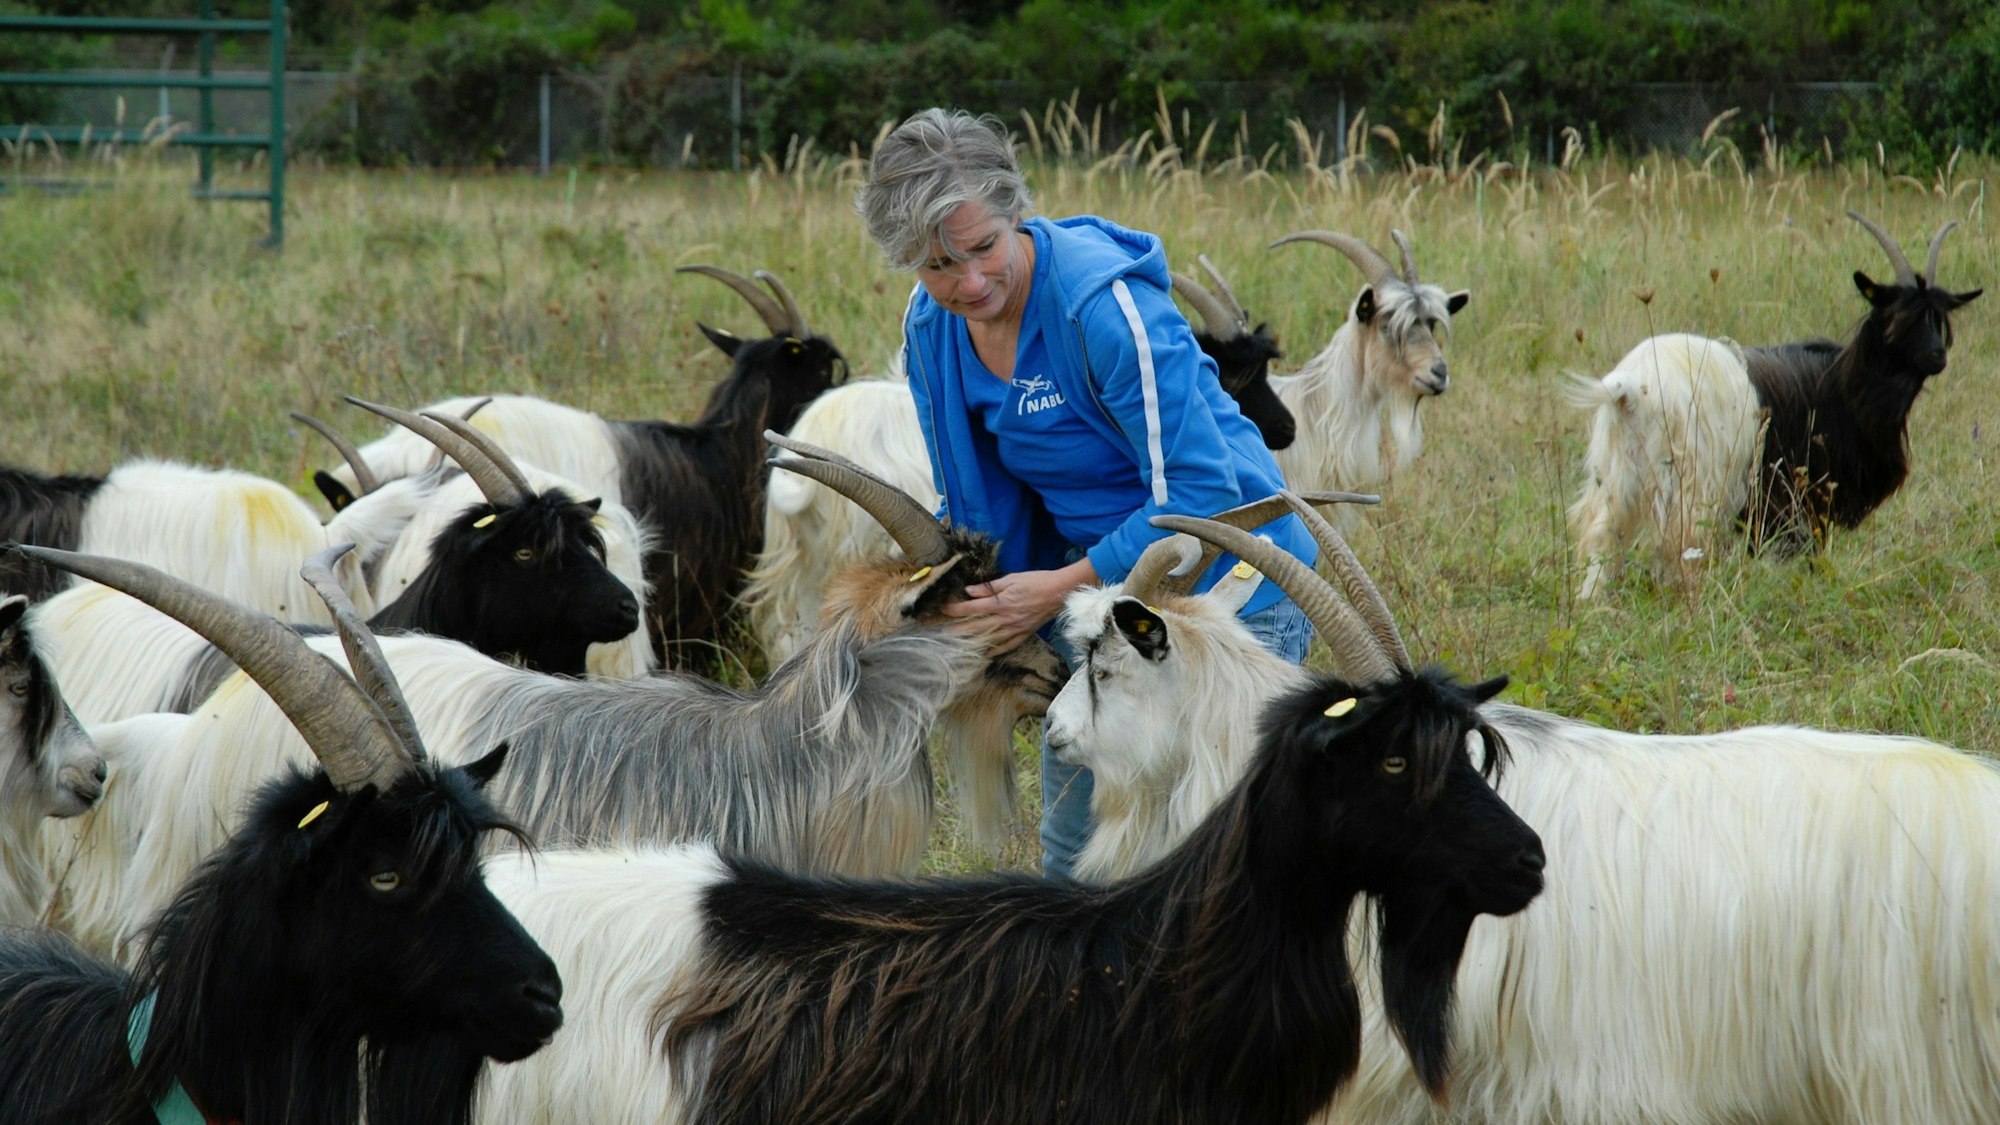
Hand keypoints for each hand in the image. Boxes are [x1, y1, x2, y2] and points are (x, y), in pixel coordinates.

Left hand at [940, 557, 1098, 654]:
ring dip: (973, 642)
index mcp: (1001, 603)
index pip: (972, 607)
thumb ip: (989, 587)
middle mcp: (1005, 619)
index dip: (956, 609)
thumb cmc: (1036, 581)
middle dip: (958, 630)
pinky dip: (995, 651)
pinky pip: (1006, 646)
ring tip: (958, 646)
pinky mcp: (1024, 634)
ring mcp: (1015, 629)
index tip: (943, 609)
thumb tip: (970, 591)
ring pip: (989, 639)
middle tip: (943, 634)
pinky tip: (985, 653)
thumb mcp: (1011, 579)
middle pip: (976, 627)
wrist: (1060, 592)